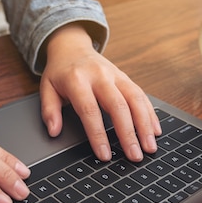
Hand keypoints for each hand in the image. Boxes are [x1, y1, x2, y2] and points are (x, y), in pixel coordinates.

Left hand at [40, 23, 161, 161]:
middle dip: (128, 133)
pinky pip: (141, 95)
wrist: (72, 47)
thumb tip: (54, 132)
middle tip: (134, 155)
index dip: (98, 134)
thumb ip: (49, 110)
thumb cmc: (60, 72)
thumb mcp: (46, 88)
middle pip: (118, 106)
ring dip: (145, 125)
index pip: (90, 111)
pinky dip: (150, 113)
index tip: (105, 155)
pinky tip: (155, 130)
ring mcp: (116, 75)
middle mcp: (100, 76)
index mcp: (77, 80)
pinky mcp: (126, 78)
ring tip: (150, 147)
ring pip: (135, 100)